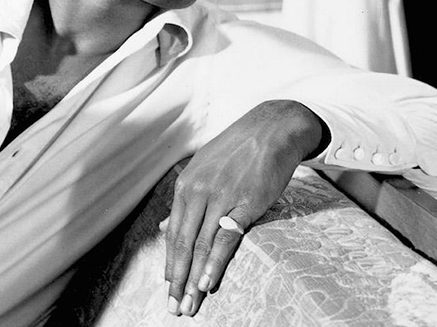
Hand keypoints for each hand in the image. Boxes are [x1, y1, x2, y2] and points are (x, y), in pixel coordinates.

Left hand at [164, 100, 325, 316]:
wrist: (271, 129)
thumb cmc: (238, 151)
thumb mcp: (203, 169)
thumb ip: (185, 200)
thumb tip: (164, 226)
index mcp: (185, 185)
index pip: (173, 233)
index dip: (170, 263)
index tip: (168, 287)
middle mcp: (197, 192)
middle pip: (182, 243)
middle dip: (177, 279)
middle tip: (174, 307)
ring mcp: (220, 197)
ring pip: (200, 245)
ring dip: (193, 279)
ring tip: (189, 305)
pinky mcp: (244, 203)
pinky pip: (225, 238)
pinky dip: (214, 262)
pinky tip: (208, 282)